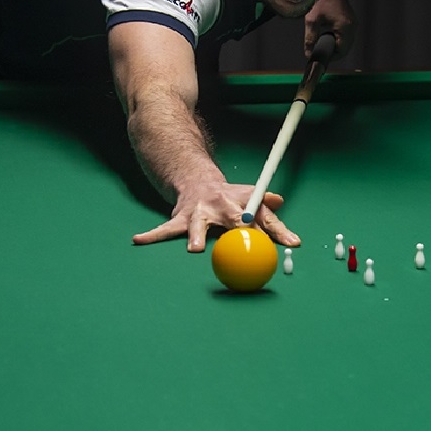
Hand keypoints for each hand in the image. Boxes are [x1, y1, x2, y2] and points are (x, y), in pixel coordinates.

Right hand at [131, 182, 300, 251]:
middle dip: (238, 227)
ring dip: (196, 236)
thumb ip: (269, 214)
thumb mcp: (252, 199)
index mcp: (242, 203)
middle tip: (247, 236)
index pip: (262, 216)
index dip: (277, 230)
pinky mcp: (179, 219)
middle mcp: (221, 206)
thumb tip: (290, 226)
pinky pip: (165, 230)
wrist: (198, 181)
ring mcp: (199, 212)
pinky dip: (151, 236)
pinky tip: (139, 240)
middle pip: (232, 219)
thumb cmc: (231, 198)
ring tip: (194, 249)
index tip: (291, 243)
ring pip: (197, 225)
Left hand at [305, 0, 355, 59]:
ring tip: (321, 43)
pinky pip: (345, 35)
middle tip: (319, 52)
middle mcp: (352, 26)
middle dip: (333, 52)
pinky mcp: (349, 19)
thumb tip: (308, 53)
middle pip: (345, 48)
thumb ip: (310, 38)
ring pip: (346, 42)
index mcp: (346, 27)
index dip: (331, 57)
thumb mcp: (312, 20)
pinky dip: (337, 38)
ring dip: (335, 45)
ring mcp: (352, 22)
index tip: (320, 58)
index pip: (342, 51)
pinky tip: (326, 35)